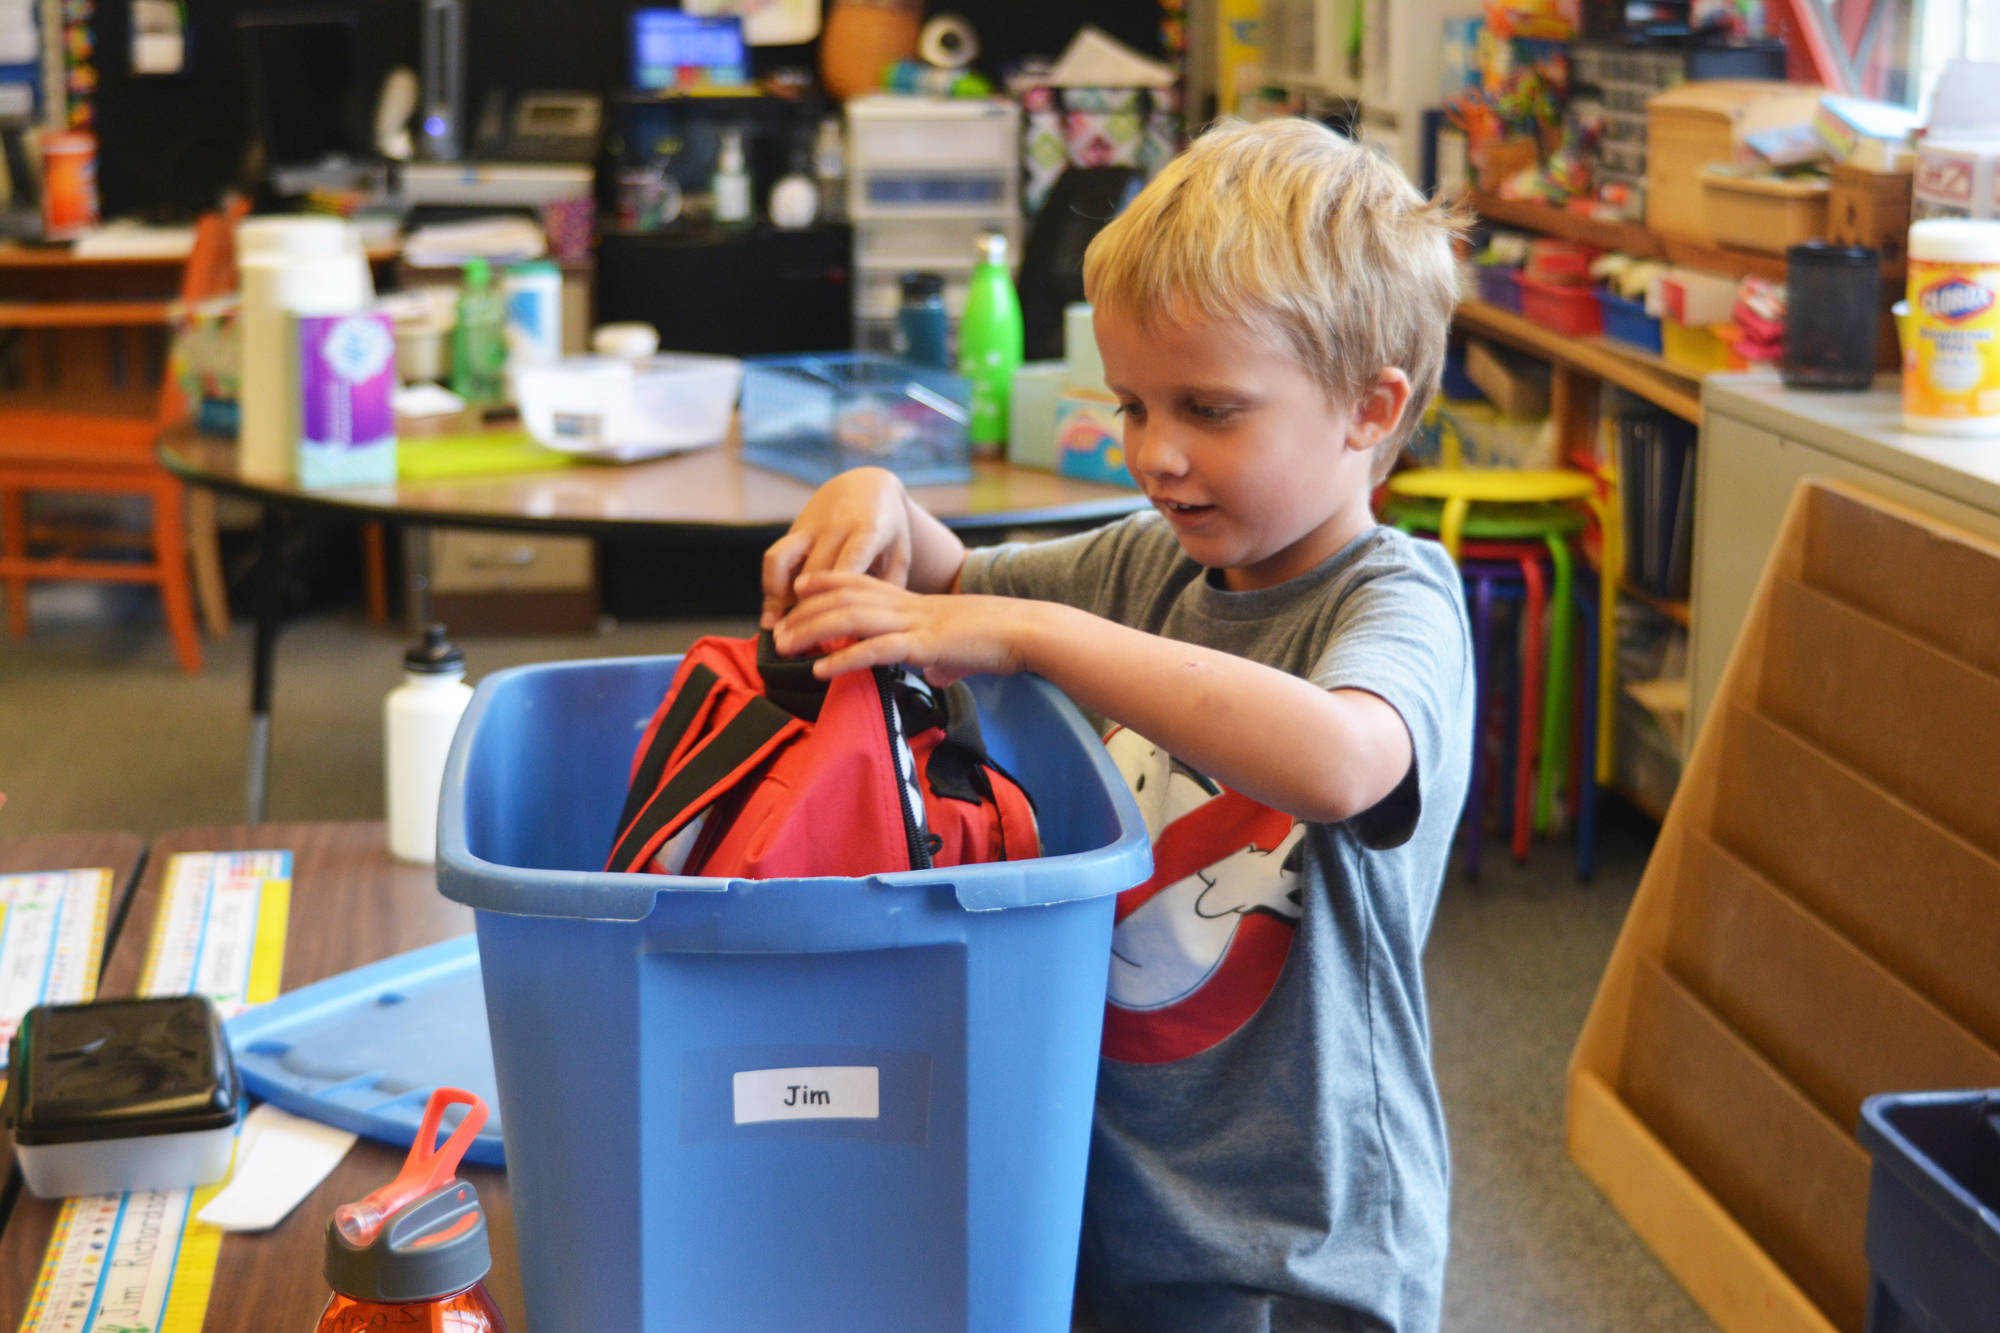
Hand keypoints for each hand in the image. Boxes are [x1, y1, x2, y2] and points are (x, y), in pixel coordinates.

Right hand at [761, 468, 912, 628]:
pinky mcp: (794, 529)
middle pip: (814, 574)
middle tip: (799, 647)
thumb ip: (890, 587)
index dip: (836, 597)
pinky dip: (770, 584)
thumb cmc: (889, 528)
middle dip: (805, 611)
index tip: (830, 631)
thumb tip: (872, 628)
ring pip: (785, 562)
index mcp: (868, 530)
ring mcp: (811, 526)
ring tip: (779, 628)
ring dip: (778, 597)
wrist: (865, 485)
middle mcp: (835, 526)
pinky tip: (775, 609)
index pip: (849, 565)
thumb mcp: (900, 553)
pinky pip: (775, 558)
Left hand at [772, 571, 1042, 685]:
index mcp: (912, 601)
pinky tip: (821, 669)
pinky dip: (844, 659)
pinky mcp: (922, 645)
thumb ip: (938, 657)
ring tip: (785, 647)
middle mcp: (906, 606)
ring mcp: (912, 623)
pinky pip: (875, 650)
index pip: (860, 582)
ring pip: (850, 619)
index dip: (826, 581)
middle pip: (844, 599)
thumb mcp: (956, 646)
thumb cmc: (994, 640)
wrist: (1024, 631)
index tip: (799, 586)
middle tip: (776, 628)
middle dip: (804, 612)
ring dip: (812, 632)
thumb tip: (937, 673)